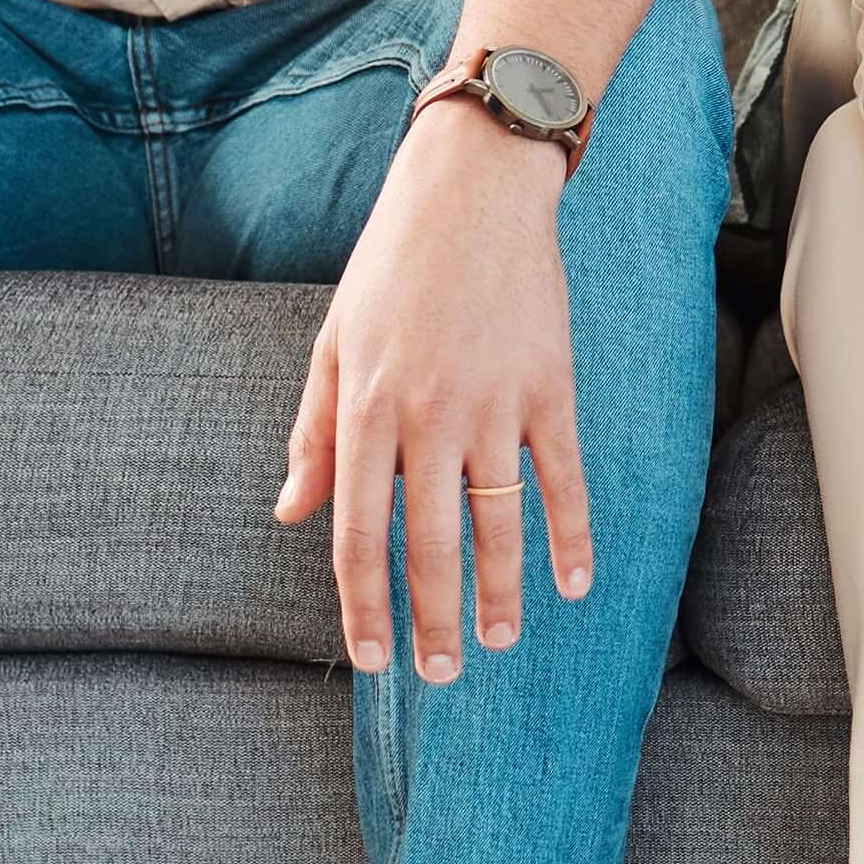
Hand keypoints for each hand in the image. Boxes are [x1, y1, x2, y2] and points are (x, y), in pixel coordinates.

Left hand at [275, 103, 592, 679]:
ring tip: (498, 642)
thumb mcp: (333, 342)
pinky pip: (564, 478)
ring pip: (499, 525)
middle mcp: (429, 416)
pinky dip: (572, 536)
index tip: (373, 658)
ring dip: (501, 595)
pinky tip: (574, 584)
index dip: (364, 605)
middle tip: (440, 675)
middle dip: (434, 620)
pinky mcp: (551, 387)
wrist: (475, 188)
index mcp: (366, 408)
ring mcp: (496, 404)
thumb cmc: (392, 266)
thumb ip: (314, 434)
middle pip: (430, 545)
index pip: (359, 533)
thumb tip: (289, 513)